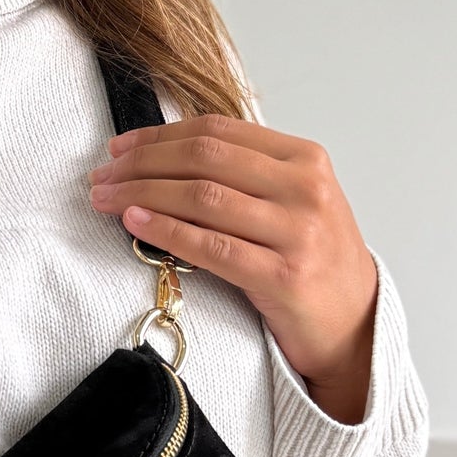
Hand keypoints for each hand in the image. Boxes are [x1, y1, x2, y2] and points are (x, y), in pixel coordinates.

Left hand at [89, 117, 380, 424]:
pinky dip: (167, 230)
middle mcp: (305, 188)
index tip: (119, 147)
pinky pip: (212, 247)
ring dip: (142, 193)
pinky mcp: (284, 276)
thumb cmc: (312, 259)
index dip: (159, 135)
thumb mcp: (290, 201)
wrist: (355, 325)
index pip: (218, 131)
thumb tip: (159, 155)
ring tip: (105, 198)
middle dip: (141, 163)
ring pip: (203, 196)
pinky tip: (134, 222)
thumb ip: (243, 173)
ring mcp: (298, 232)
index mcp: (305, 158)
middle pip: (204, 158)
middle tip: (101, 175)